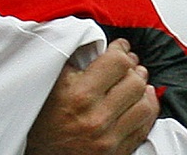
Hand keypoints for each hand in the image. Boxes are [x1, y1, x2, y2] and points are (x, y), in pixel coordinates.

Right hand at [25, 39, 158, 154]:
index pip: (118, 62)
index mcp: (79, 95)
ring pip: (145, 105)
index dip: (121, 50)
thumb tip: (96, 43)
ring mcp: (108, 138)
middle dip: (133, 68)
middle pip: (135, 81)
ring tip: (135, 81)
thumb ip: (74, 60)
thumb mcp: (51, 84)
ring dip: (142, 90)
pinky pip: (144, 128)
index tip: (120, 48)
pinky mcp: (116, 152)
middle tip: (128, 64)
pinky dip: (146, 111)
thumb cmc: (40, 120)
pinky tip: (140, 102)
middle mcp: (96, 118)